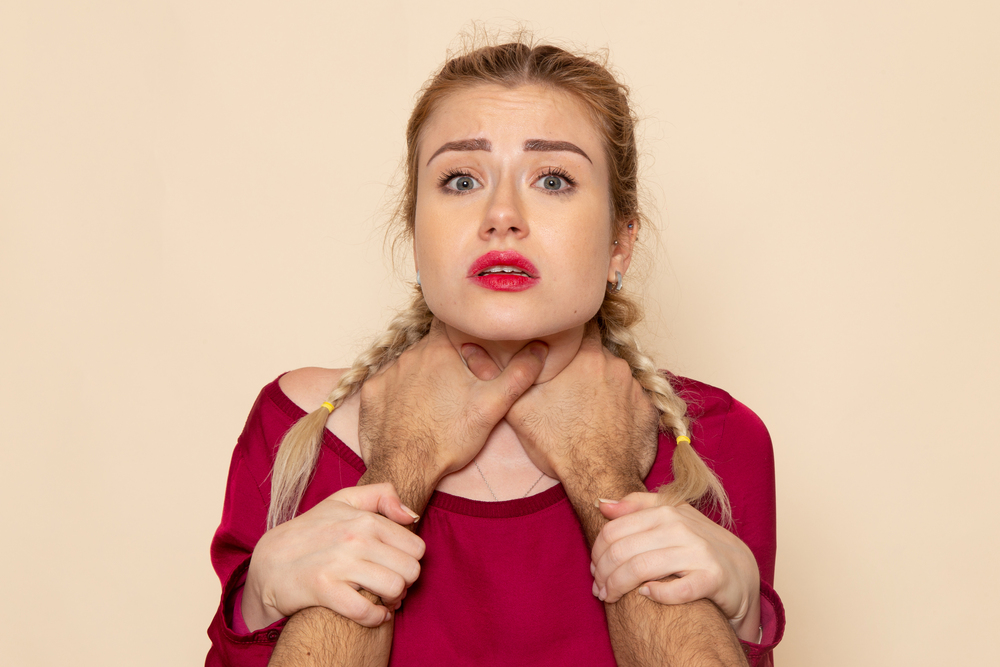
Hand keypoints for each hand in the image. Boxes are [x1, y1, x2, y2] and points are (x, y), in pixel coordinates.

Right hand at [243, 483, 423, 629]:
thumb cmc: (312, 530)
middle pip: (410, 570)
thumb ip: (382, 496)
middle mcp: (356, 539)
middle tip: (391, 586)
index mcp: (366, 519)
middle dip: (405, 583)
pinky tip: (372, 614)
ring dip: (392, 601)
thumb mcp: (344, 500)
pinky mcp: (324, 589)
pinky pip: (366, 610)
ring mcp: (340, 564)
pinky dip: (375, 618)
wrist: (271, 559)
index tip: (396, 566)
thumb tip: (411, 516)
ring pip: (394, 588)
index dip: (410, 561)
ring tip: (382, 599)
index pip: (416, 547)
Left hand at [360, 318, 546, 483]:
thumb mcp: (492, 406)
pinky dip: (398, 393)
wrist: (406, 469)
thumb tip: (540, 350)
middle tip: (456, 383)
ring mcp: (387, 374)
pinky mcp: (371, 393)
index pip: (450, 324)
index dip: (461, 332)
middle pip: (430, 346)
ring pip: (409, 365)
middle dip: (443, 359)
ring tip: (434, 401)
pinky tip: (410, 411)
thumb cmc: (449, 438)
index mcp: (439, 350)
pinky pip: (387, 384)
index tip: (469, 346)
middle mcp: (410, 355)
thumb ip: (518, 375)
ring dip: (420, 376)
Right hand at [464, 326, 658, 484]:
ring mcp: (635, 387)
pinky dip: (621, 407)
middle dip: (584, 366)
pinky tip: (606, 424)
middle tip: (569, 388)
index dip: (569, 335)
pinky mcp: (649, 409)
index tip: (560, 346)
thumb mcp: (519, 410)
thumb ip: (500, 376)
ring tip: (586, 410)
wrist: (598, 479)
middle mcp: (615, 365)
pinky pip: (633, 399)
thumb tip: (472, 353)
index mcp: (585, 357)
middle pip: (597, 354)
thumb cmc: (560, 446)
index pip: (580, 328)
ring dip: (603, 387)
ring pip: (615, 376)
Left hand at [592, 493, 761, 640]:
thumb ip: (637, 507)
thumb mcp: (670, 517)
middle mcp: (681, 527)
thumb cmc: (697, 543)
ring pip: (641, 569)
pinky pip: (676, 590)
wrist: (741, 569)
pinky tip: (645, 595)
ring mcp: (698, 552)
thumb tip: (601, 504)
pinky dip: (655, 594)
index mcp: (665, 511)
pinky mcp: (713, 578)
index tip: (594, 569)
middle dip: (603, 574)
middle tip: (599, 589)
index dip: (597, 553)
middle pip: (622, 551)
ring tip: (610, 597)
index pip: (614, 531)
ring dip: (618, 587)